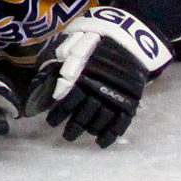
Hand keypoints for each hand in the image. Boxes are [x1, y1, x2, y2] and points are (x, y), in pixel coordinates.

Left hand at [39, 7, 169, 148]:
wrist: (131, 38)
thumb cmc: (99, 39)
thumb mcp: (76, 43)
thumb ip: (62, 62)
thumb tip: (48, 84)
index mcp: (84, 76)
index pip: (68, 101)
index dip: (58, 114)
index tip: (51, 123)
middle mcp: (99, 90)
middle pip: (83, 115)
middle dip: (73, 128)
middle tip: (67, 136)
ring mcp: (116, 97)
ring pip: (99, 121)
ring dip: (89, 131)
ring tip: (82, 136)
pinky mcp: (130, 101)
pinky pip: (120, 123)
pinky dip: (110, 135)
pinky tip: (101, 143)